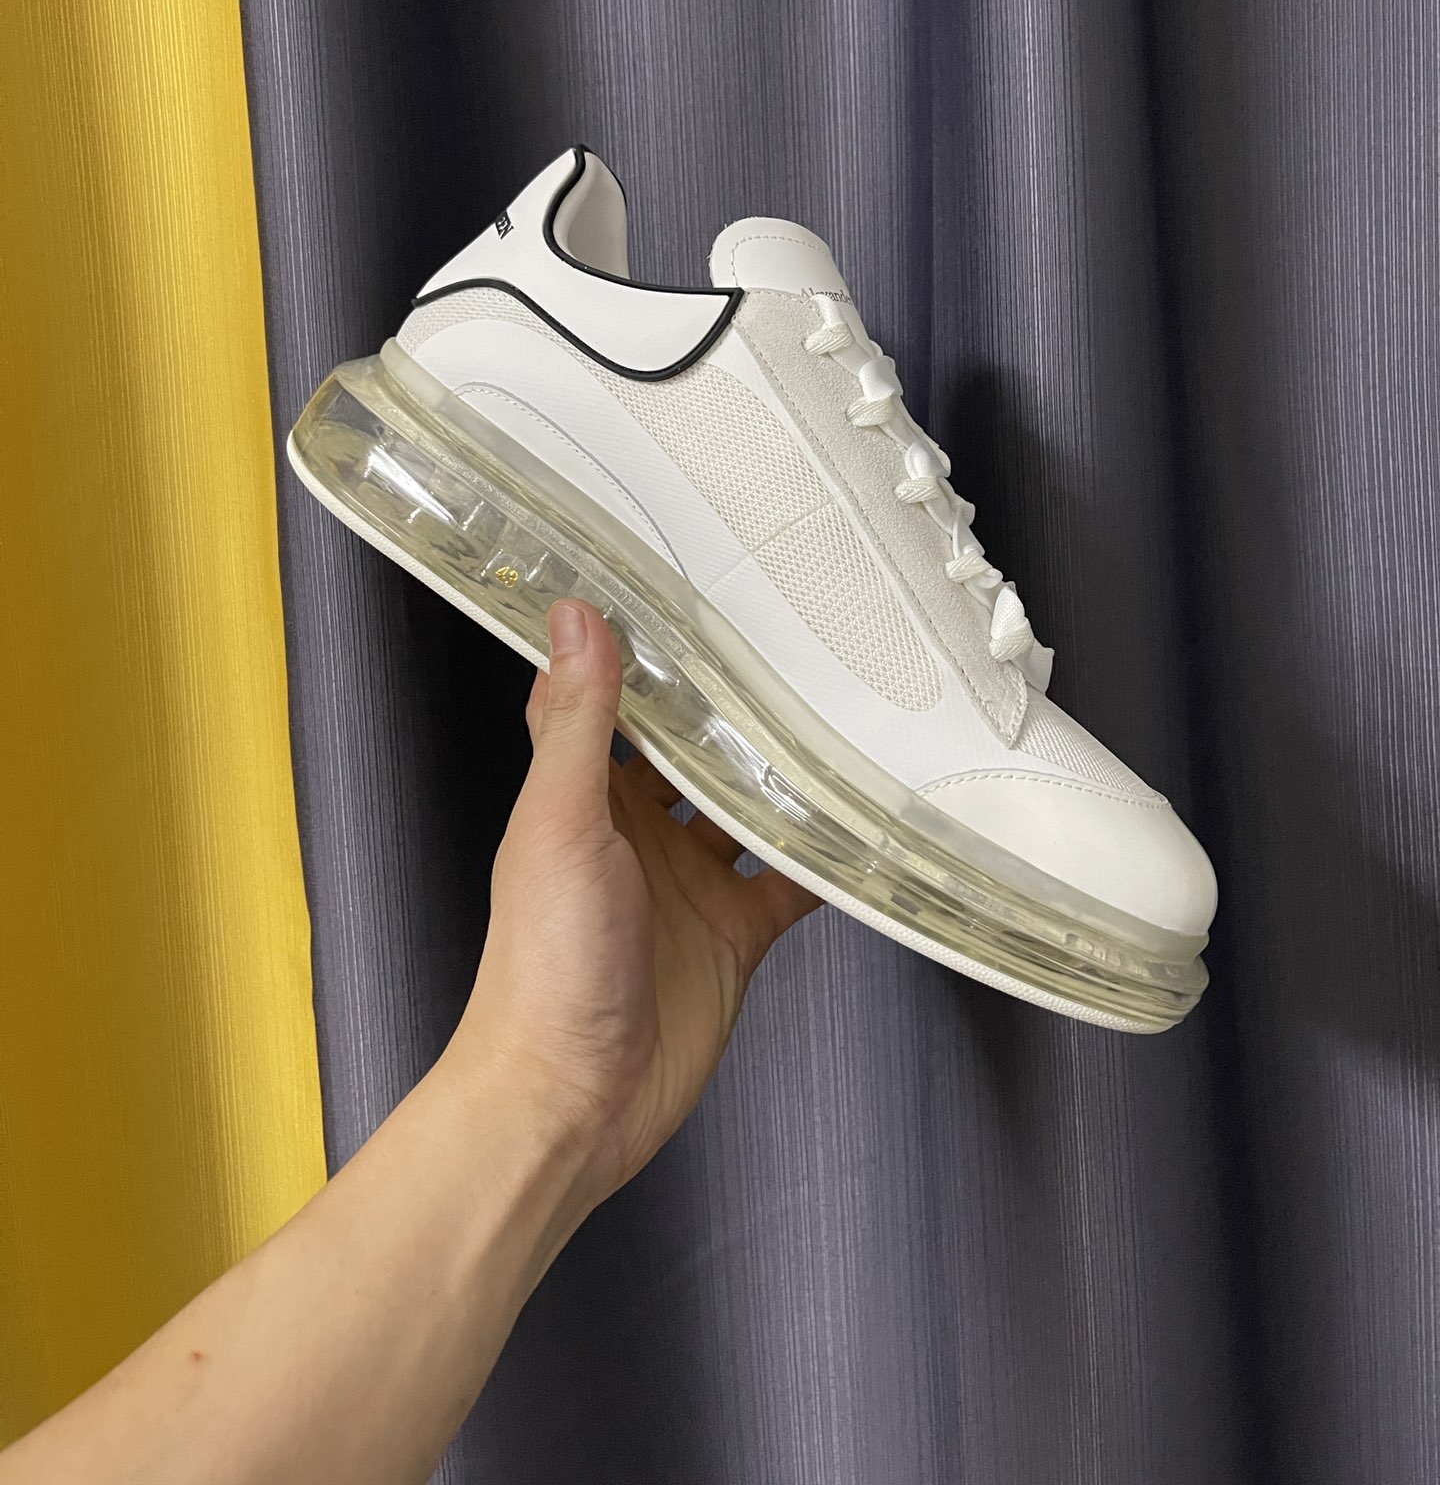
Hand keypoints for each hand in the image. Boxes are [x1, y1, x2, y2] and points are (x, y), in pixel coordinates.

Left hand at [454, 597, 819, 1203]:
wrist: (566, 1101)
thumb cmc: (539, 968)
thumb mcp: (560, 823)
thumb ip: (577, 724)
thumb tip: (575, 621)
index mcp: (582, 794)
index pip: (617, 701)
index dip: (649, 651)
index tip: (692, 593)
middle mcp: (635, 833)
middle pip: (696, 752)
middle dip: (738, 708)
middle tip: (796, 648)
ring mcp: (687, 884)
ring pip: (750, 810)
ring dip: (788, 777)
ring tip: (843, 722)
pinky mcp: (731, 936)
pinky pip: (790, 884)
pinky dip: (826, 861)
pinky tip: (862, 832)